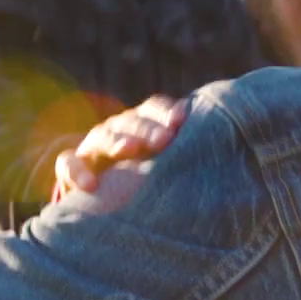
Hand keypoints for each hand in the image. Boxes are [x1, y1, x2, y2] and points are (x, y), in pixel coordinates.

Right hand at [53, 96, 187, 199]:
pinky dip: (77, 172)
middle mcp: (118, 129)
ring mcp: (93, 146)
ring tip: (130, 149)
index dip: (166, 112)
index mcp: (142, 124)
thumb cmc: (147, 175)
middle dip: (148, 128)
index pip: (153, 108)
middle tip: (164, 139)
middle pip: (131, 121)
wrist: (102, 191)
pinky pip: (68, 164)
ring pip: (103, 136)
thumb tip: (232, 152)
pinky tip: (90, 186)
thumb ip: (187, 152)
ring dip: (118, 141)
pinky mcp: (72, 168)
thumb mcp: (165, 161)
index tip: (181, 119)